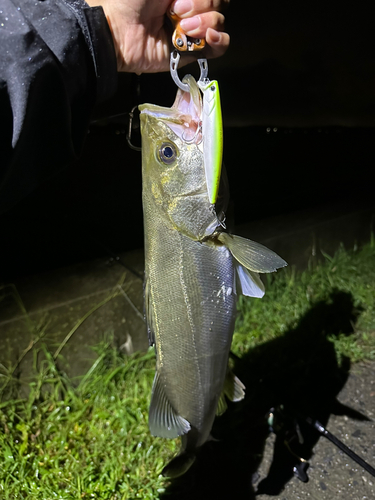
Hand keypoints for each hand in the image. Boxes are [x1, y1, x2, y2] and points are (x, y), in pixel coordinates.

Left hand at [85, 0, 229, 72]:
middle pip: (220, 3)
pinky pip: (220, 47)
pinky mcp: (194, 53)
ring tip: (182, 28)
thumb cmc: (131, 1)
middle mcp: (191, 8)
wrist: (119, 31)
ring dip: (204, 22)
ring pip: (220, 22)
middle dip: (202, 4)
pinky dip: (219, 40)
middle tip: (176, 10)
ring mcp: (194, 31)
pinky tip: (208, 37)